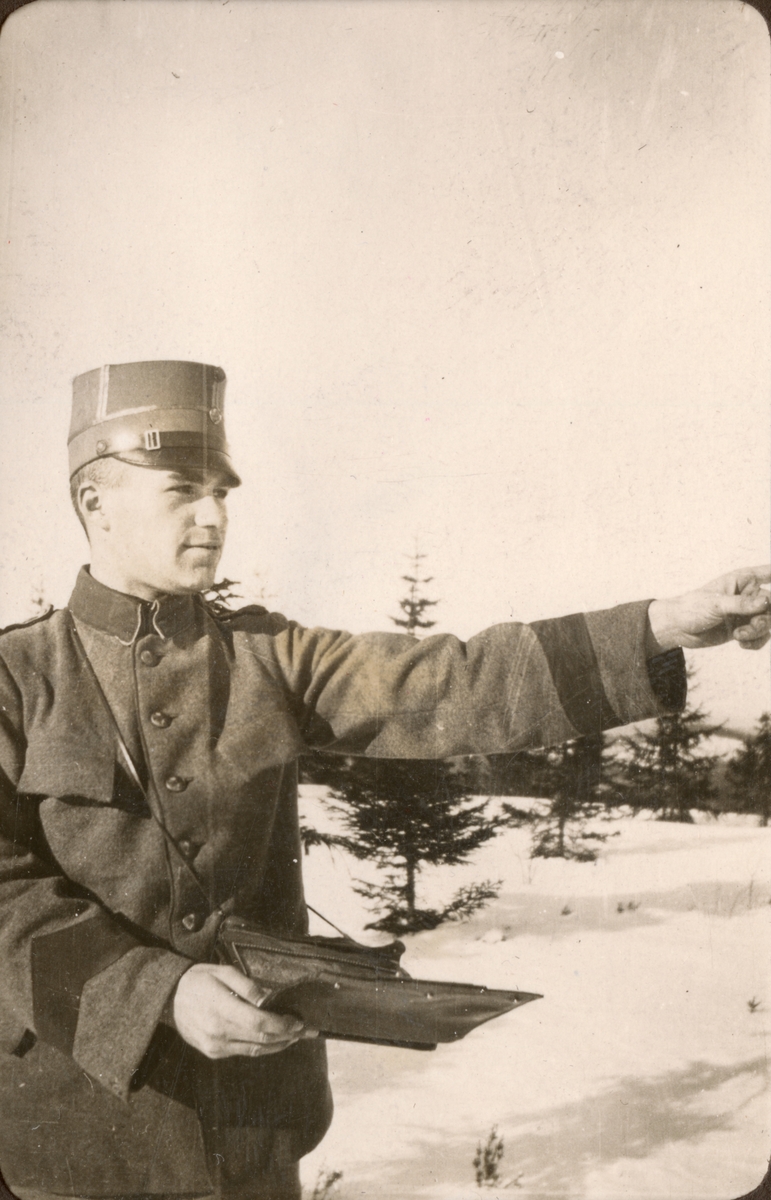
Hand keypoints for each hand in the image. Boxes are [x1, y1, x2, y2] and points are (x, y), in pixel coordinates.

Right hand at [171, 963, 317, 1058]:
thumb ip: (247, 986)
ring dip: (277, 1045)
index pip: (259, 1023)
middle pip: (261, 1039)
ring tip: (294, 1037)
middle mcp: (218, 1033)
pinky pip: (243, 1052)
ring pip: (255, 1050)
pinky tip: (273, 1040)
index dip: (282, 1025)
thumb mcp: (223, 972)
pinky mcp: (213, 1053)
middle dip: (286, 1036)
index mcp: (221, 1010)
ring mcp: (215, 1046)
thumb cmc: (199, 980)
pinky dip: (261, 1047)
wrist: (170, 998)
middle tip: (305, 1031)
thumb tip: (268, 1000)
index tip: (298, 1021)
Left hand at [647, 566, 770, 653]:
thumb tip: (767, 601)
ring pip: (768, 623)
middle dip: (765, 619)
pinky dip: (755, 642)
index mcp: (743, 579)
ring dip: (758, 632)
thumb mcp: (716, 604)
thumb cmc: (692, 607)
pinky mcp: (743, 628)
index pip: (769, 572)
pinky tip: (740, 643)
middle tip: (755, 626)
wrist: (678, 628)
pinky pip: (761, 636)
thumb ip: (742, 604)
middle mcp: (748, 594)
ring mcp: (747, 612)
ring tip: (739, 636)